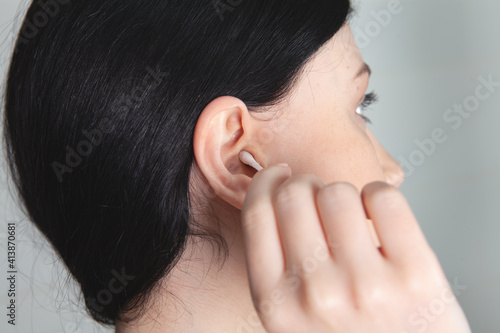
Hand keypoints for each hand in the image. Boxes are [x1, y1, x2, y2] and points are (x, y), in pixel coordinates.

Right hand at [240, 165, 470, 332]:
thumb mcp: (290, 320)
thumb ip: (276, 269)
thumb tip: (276, 193)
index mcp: (275, 303)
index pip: (256, 213)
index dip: (266, 182)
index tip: (278, 175)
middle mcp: (315, 292)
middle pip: (294, 194)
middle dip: (305, 184)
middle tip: (318, 196)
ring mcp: (365, 284)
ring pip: (337, 192)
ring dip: (342, 194)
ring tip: (351, 214)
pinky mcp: (414, 274)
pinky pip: (383, 198)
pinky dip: (378, 195)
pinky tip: (377, 215)